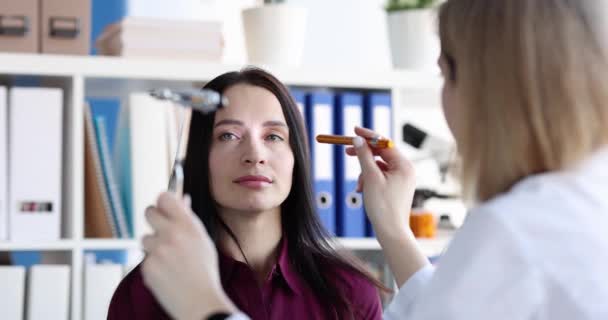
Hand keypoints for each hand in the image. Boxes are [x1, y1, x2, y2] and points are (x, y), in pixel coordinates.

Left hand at [141, 192, 236, 319]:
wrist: (199, 301)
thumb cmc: (205, 272)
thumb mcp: (203, 240)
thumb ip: (189, 219)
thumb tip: (182, 200)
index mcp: (187, 225)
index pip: (165, 197)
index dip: (164, 200)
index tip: (165, 205)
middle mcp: (171, 234)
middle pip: (149, 212)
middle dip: (154, 218)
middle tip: (162, 229)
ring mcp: (157, 251)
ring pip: (145, 238)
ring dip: (153, 245)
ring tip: (169, 259)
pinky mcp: (147, 266)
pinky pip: (145, 258)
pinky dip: (153, 264)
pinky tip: (166, 272)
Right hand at [347, 127, 427, 285]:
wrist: (391, 232)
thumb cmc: (383, 207)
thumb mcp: (370, 177)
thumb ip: (364, 156)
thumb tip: (358, 139)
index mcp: (404, 165)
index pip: (385, 143)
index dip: (368, 136)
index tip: (354, 130)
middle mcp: (406, 170)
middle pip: (382, 153)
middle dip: (364, 154)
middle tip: (347, 151)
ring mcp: (402, 179)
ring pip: (379, 165)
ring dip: (365, 171)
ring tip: (359, 184)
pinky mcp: (396, 186)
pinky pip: (380, 175)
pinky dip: (369, 179)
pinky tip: (362, 189)